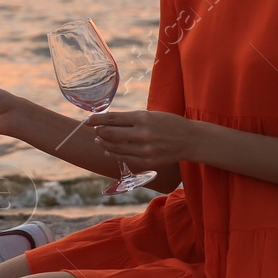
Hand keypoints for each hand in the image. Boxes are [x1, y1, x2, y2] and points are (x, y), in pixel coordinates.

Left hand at [84, 109, 200, 168]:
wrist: (189, 140)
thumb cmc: (169, 124)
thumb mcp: (151, 114)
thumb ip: (130, 119)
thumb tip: (108, 122)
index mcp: (143, 118)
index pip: (112, 119)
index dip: (96, 120)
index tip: (88, 120)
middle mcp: (142, 134)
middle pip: (110, 134)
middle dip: (99, 132)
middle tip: (95, 130)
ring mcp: (145, 150)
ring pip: (115, 148)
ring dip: (104, 143)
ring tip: (99, 140)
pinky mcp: (147, 162)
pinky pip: (124, 159)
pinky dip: (114, 154)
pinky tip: (109, 150)